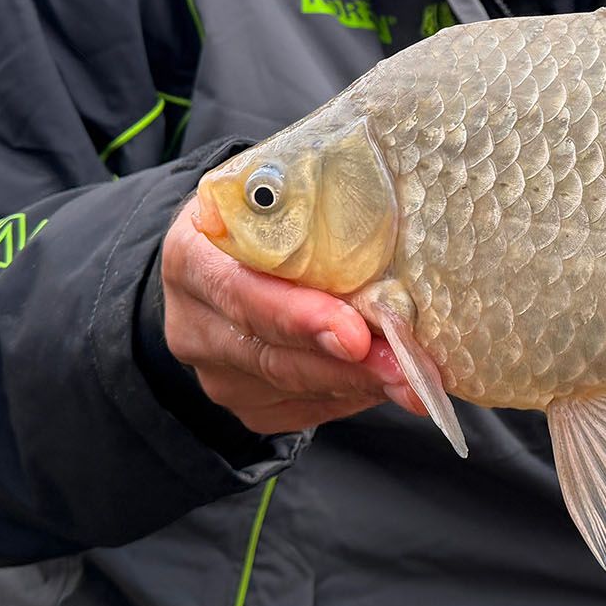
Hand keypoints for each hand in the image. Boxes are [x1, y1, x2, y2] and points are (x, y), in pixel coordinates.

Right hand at [159, 197, 422, 434]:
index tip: (354, 333)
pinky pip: (302, 409)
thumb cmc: (265, 217)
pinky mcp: (242, 402)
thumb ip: (316, 210)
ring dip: (359, 383)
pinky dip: (349, 396)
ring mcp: (213, 369)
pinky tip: (382, 380)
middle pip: (272, 353)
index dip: (299, 316)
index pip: (241, 293)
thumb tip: (402, 220)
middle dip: (346, 364)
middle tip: (404, 366)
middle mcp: (193, 320)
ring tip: (412, 378)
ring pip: (292, 387)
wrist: (226, 259)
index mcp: (193, 255)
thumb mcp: (277, 195)